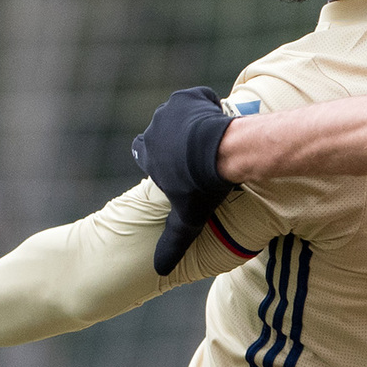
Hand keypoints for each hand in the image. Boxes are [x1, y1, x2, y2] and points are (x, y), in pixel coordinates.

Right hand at [131, 87, 235, 274]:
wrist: (222, 154)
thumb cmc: (203, 187)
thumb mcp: (187, 219)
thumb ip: (173, 242)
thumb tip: (160, 270)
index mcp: (148, 154)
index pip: (144, 152)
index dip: (161, 157)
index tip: (178, 164)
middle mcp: (154, 130)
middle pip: (163, 132)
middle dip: (177, 140)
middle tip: (201, 152)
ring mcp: (170, 111)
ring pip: (180, 115)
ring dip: (193, 123)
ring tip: (214, 138)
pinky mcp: (188, 96)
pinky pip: (196, 99)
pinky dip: (205, 107)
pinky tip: (219, 121)